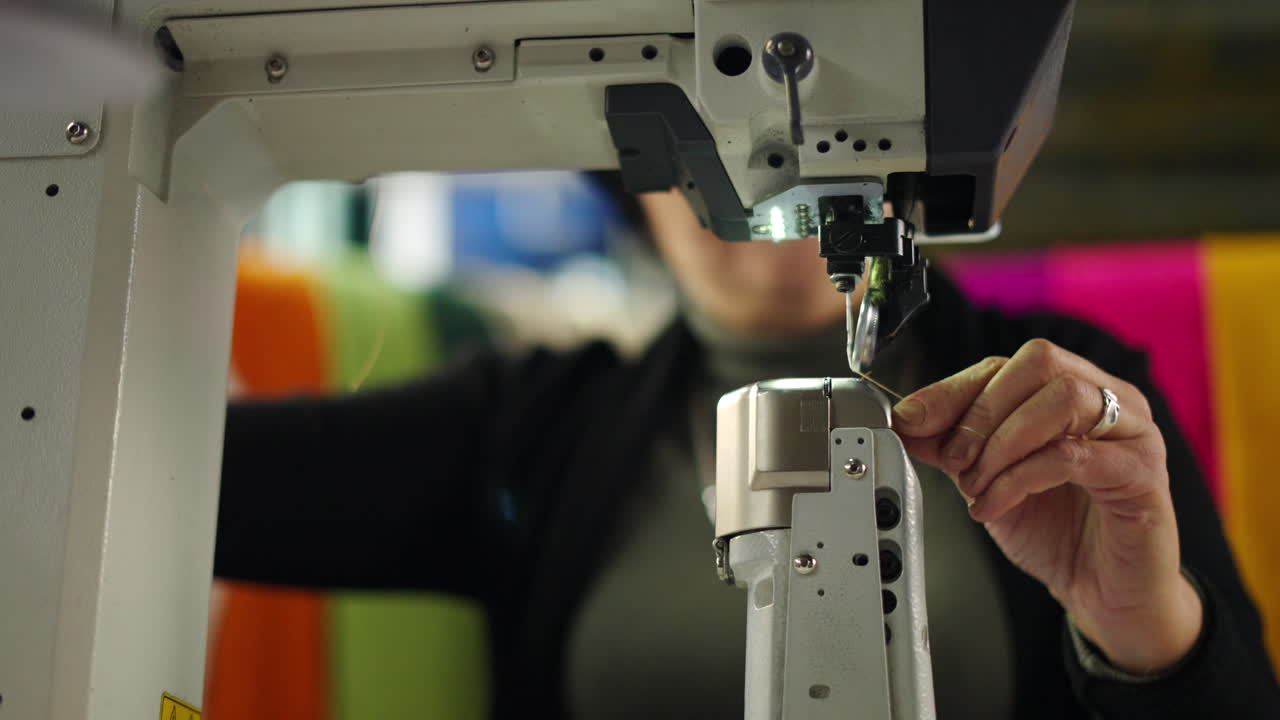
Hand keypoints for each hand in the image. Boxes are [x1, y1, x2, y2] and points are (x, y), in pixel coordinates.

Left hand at [891, 339, 1202, 674]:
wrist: (1103, 592)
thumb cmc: (1058, 531)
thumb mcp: (986, 480)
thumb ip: (950, 446)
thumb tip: (906, 420)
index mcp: (1072, 389)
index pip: (1006, 364)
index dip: (953, 389)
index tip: (911, 419)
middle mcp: (1110, 399)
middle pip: (1039, 364)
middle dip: (981, 413)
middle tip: (953, 460)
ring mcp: (1134, 432)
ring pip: (1062, 400)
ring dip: (1002, 444)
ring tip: (977, 486)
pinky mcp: (1144, 474)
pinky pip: (1074, 456)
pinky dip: (1020, 479)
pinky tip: (994, 506)